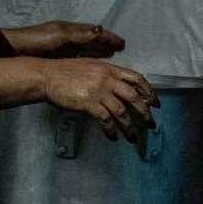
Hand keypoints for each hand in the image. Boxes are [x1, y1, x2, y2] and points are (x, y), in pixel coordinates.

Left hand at [6, 21, 125, 59]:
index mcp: (71, 30)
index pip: (95, 33)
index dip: (109, 38)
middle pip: (92, 41)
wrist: (16, 50)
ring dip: (99, 52)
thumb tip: (101, 30)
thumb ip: (81, 35)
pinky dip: (88, 59)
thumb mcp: (61, 36)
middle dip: (106, 44)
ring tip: (111, 57)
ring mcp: (64, 48)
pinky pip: (78, 57)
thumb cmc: (38, 41)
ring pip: (86, 49)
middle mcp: (70, 37)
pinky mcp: (58, 58)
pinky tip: (92, 65)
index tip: (123, 44)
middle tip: (120, 50)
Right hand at [41, 60, 157, 140]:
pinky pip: (106, 119)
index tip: (155, 102)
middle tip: (150, 124)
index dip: (149, 91)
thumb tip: (115, 85)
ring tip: (132, 137)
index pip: (136, 78)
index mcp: (108, 68)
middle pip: (134, 96)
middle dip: (145, 113)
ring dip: (129, 126)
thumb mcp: (88, 66)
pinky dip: (111, 130)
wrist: (47, 76)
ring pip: (122, 111)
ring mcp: (98, 91)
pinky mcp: (89, 103)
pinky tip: (112, 136)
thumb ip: (103, 73)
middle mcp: (107, 79)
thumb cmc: (63, 71)